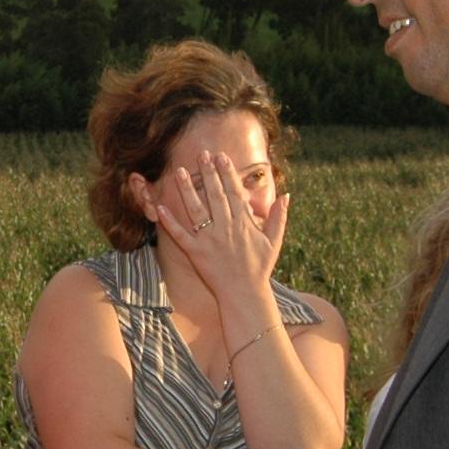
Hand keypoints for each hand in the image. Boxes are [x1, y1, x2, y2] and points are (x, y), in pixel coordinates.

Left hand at [145, 153, 288, 322]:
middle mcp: (226, 229)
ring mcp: (209, 241)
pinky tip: (160, 208)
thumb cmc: (260, 267)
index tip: (222, 156)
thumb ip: (279, 217)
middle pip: (215, 195)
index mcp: (244, 224)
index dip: (227, 173)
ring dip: (187, 190)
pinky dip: (170, 222)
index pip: (234, 192)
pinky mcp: (196, 253)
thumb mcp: (274, 241)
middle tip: (201, 154)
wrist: (245, 294)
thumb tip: (287, 195)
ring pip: (196, 210)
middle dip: (208, 173)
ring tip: (178, 171)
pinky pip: (180, 235)